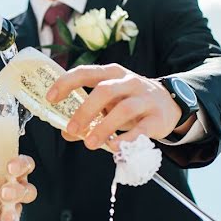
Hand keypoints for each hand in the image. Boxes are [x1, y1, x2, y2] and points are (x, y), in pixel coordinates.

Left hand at [46, 63, 184, 149]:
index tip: (50, 98)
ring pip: (124, 109)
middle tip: (71, 129)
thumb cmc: (131, 101)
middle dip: (85, 111)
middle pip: (104, 91)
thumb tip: (67, 133)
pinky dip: (127, 139)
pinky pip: (142, 129)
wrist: (170, 103)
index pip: (86, 72)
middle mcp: (129, 82)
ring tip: (89, 143)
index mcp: (112, 74)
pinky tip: (114, 148)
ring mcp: (145, 98)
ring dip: (104, 127)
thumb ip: (88, 115)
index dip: (66, 83)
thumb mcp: (110, 103)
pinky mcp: (157, 117)